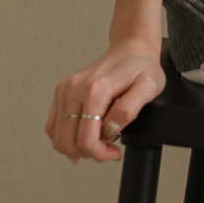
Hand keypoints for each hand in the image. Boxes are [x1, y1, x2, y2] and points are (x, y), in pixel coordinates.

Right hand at [45, 35, 165, 162]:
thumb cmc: (142, 67)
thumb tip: (109, 129)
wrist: (131, 49)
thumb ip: (129, 109)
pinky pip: (54, 126)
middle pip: (68, 142)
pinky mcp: (61, 91)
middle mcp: (74, 88)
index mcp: (95, 88)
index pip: (85, 139)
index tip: (115, 151)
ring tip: (99, 139)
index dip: (101, 153)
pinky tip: (85, 133)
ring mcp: (65, 89)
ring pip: (58, 137)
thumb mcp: (149, 87)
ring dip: (77, 146)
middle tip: (108, 147)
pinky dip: (67, 136)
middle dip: (89, 152)